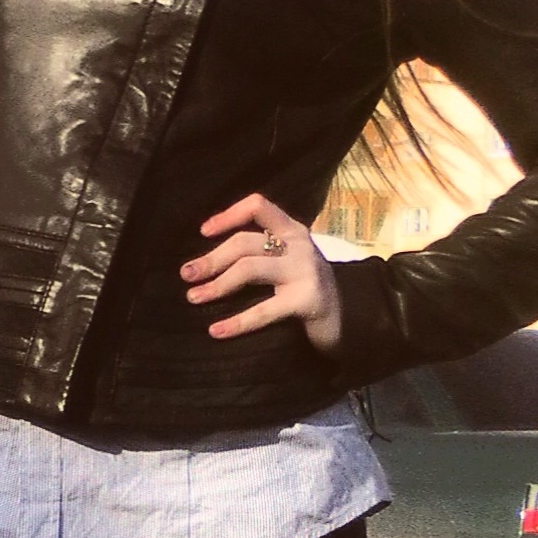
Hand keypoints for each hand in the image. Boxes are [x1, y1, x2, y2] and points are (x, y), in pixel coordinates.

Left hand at [180, 193, 341, 353]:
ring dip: (217, 284)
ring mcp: (304, 271)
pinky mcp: (307, 300)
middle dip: (211, 259)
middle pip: (245, 242)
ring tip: (194, 298)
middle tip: (186, 275)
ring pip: (249, 269)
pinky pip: (264, 310)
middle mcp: (299, 245)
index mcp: (292, 230)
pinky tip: (217, 331)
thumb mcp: (290, 259)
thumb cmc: (307, 288)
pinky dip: (237, 322)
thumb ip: (262, 251)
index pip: (257, 206)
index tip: (203, 232)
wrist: (351, 320)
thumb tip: (207, 259)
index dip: (228, 215)